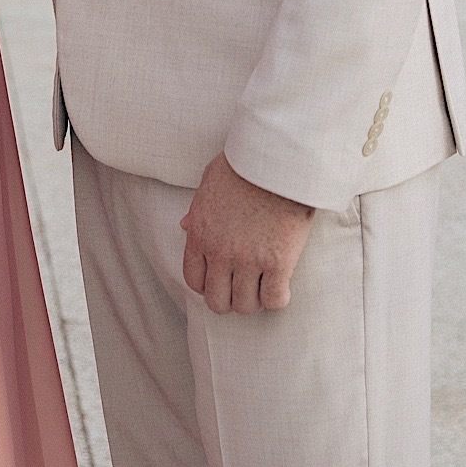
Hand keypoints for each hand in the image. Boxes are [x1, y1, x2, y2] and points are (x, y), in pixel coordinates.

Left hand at [180, 153, 314, 314]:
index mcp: (200, 234)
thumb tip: (184, 225)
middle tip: (243, 287)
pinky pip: (274, 300)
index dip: (208, 286)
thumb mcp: (210, 182)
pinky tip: (281, 285)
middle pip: (218, 302)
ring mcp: (248, 260)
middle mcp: (220, 252)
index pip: (194, 281)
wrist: (277, 160)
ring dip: (254, 300)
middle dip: (230, 299)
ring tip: (263, 285)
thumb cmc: (244, 165)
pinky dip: (277, 298)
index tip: (221, 281)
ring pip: (246, 306)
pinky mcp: (278, 263)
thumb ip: (196, 209)